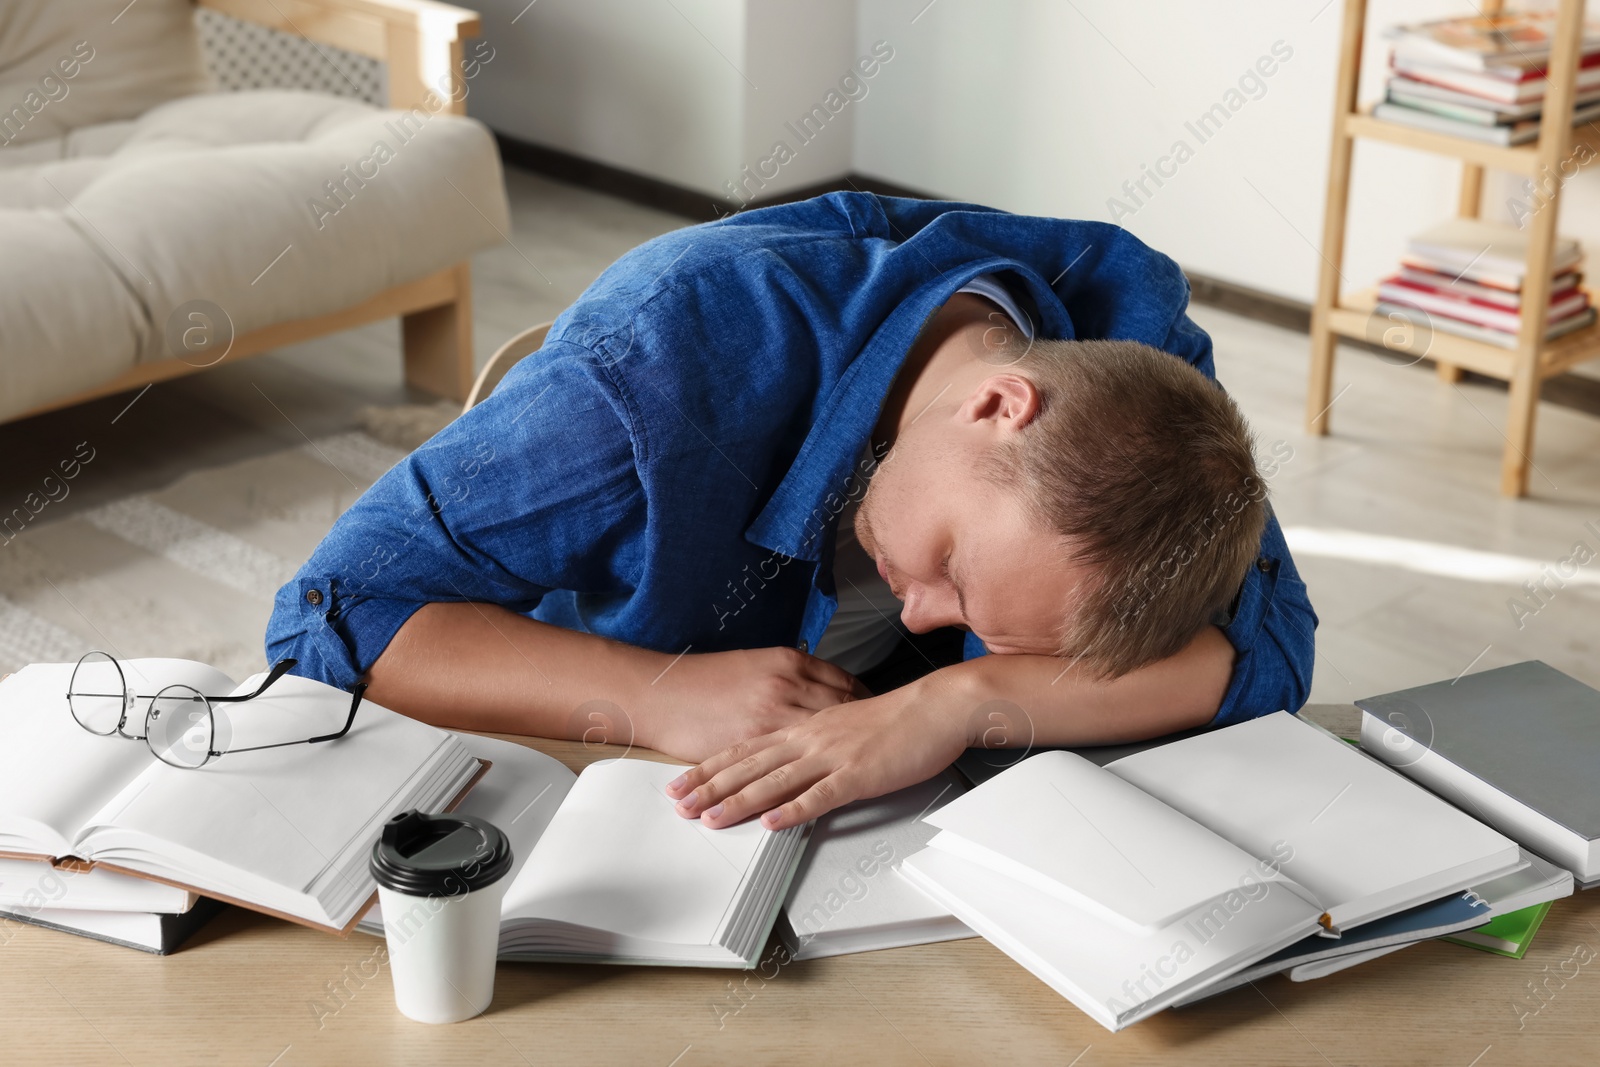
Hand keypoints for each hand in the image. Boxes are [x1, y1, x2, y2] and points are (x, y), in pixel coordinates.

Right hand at [638, 646, 869, 763]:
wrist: (659, 692)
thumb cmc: (701, 680)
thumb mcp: (753, 664)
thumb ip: (787, 679)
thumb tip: (813, 694)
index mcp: (788, 662)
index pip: (846, 684)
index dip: (864, 704)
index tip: (874, 716)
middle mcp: (786, 684)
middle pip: (844, 711)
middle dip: (863, 732)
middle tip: (878, 748)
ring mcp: (772, 713)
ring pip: (823, 738)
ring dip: (842, 757)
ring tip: (861, 771)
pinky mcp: (755, 741)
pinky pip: (792, 764)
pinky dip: (810, 776)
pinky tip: (824, 787)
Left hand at [663, 672, 972, 830]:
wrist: (936, 707)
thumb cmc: (898, 719)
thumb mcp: (844, 727)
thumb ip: (815, 744)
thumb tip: (790, 765)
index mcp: (806, 726)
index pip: (747, 748)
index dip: (711, 767)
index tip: (682, 783)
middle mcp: (812, 738)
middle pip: (750, 764)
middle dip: (710, 786)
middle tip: (679, 805)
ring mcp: (833, 755)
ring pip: (776, 780)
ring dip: (740, 801)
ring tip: (710, 818)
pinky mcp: (859, 773)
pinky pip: (820, 794)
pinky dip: (793, 810)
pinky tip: (772, 823)